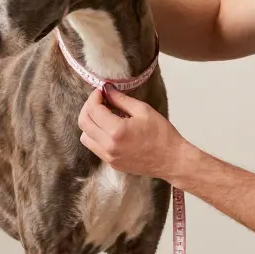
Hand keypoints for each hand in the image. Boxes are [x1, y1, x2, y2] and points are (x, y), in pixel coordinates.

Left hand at [77, 86, 191, 180]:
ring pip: (85, 136)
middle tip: (100, 100)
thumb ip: (121, 99)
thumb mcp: (143, 110)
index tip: (101, 91)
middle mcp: (108, 146)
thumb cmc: (162, 134)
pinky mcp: (111, 163)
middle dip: (89, 107)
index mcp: (116, 131)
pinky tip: (109, 129)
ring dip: (90, 123)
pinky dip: (96, 135)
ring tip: (104, 115)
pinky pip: (94, 147)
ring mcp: (108, 157)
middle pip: (83, 123)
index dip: (94, 97)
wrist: (171, 160)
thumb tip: (106, 90)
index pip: (93, 110)